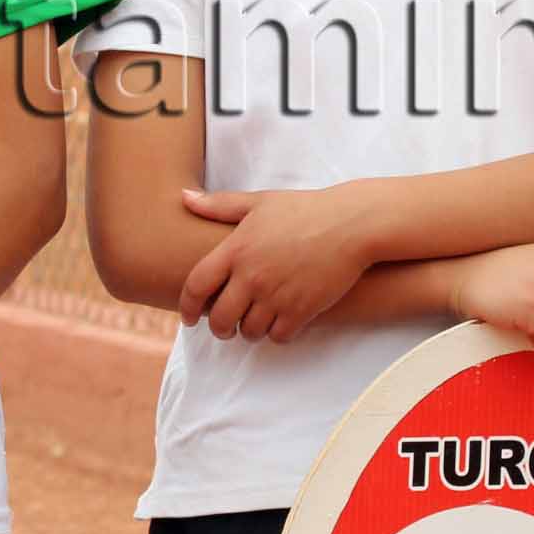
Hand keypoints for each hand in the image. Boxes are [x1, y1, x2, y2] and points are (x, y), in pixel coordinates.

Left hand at [179, 186, 375, 341]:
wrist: (351, 224)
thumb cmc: (304, 210)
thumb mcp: (259, 202)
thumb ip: (219, 205)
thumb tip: (183, 197)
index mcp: (236, 249)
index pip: (196, 286)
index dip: (187, 307)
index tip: (189, 317)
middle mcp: (252, 276)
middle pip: (220, 319)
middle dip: (219, 328)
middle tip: (225, 327)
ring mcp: (276, 295)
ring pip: (249, 331)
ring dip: (249, 331)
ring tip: (254, 323)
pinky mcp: (301, 310)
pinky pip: (278, 336)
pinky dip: (277, 333)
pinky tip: (281, 322)